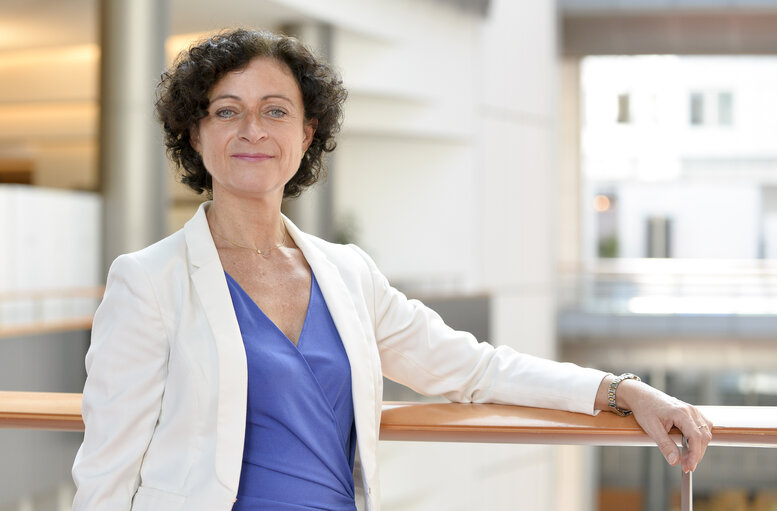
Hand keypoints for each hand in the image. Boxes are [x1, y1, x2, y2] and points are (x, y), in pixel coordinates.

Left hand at [596, 375, 712, 471]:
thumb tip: (675, 462)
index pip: (696, 437)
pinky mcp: (692, 413)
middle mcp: (690, 411)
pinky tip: (689, 446)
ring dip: (699, 447)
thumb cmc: (645, 409)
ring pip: (705, 433)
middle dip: (696, 454)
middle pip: (703, 437)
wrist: (641, 396)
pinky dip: (699, 439)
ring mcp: (693, 410)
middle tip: (686, 467)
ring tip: (686, 458)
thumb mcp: (652, 428)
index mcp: (681, 413)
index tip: (689, 467)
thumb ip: (665, 445)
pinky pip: (703, 427)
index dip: (695, 454)